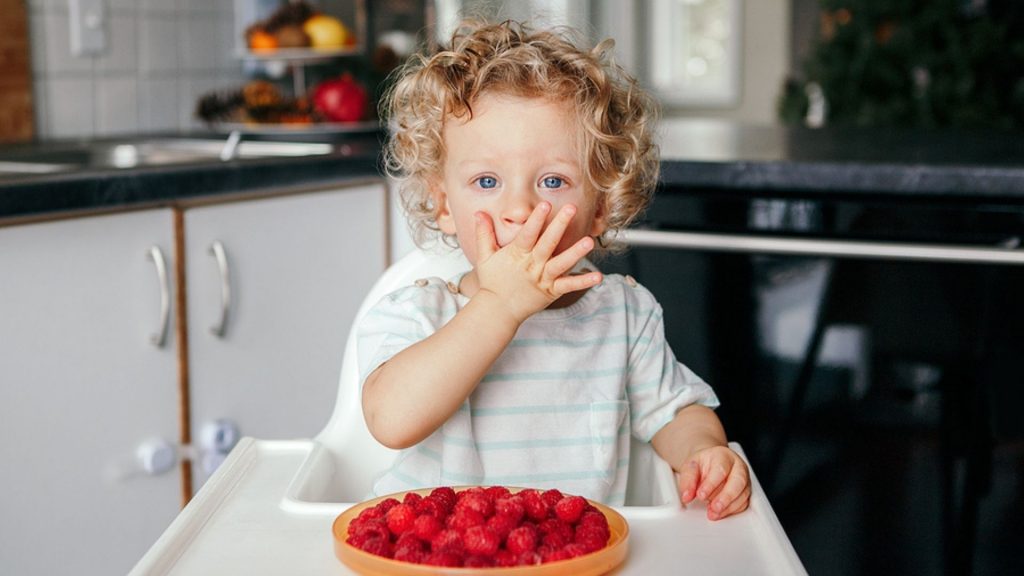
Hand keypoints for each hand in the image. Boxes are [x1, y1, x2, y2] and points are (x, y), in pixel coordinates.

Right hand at [473, 202, 601, 323]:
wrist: (498, 311)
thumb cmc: (493, 282)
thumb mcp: (485, 257)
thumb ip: (484, 234)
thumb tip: (479, 213)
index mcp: (517, 254)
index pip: (528, 234)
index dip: (536, 220)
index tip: (545, 205)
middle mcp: (532, 265)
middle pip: (547, 243)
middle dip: (559, 226)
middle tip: (571, 209)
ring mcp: (543, 279)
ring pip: (561, 264)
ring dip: (575, 253)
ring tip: (589, 241)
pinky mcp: (551, 291)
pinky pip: (569, 286)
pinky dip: (583, 282)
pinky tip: (597, 276)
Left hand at [677, 445, 750, 520]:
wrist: (709, 463)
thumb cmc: (702, 464)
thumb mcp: (689, 466)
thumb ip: (687, 480)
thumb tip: (686, 496)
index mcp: (723, 455)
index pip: (720, 469)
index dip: (711, 484)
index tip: (701, 495)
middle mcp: (737, 466)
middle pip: (738, 481)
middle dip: (725, 497)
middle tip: (713, 507)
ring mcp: (744, 479)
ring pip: (743, 493)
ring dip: (728, 506)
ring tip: (713, 512)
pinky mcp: (745, 491)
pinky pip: (743, 503)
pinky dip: (732, 510)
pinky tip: (720, 513)